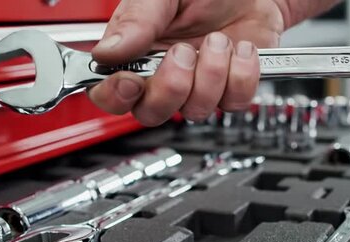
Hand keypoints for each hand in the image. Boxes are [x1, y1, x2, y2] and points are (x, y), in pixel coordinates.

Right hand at [88, 0, 286, 125]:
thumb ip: (136, 19)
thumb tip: (108, 50)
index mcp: (135, 51)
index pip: (109, 93)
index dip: (116, 96)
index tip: (131, 82)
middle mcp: (163, 74)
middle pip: (151, 113)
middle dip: (171, 88)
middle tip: (184, 52)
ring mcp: (197, 86)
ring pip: (194, 110)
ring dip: (211, 75)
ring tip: (218, 39)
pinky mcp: (230, 89)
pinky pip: (233, 103)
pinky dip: (241, 76)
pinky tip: (240, 49)